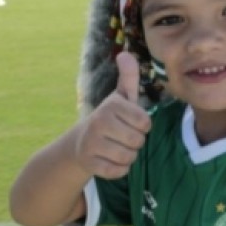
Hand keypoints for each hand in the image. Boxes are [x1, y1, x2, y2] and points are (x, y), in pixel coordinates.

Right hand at [75, 51, 151, 178]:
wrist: (81, 142)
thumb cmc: (109, 118)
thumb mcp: (120, 98)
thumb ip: (128, 77)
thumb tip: (126, 53)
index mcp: (111, 106)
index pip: (144, 122)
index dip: (142, 126)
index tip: (131, 123)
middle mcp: (99, 122)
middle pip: (138, 141)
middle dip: (136, 142)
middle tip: (123, 137)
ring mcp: (92, 143)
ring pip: (129, 157)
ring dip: (128, 156)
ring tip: (117, 147)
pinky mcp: (89, 163)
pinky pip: (118, 171)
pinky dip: (119, 169)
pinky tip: (110, 160)